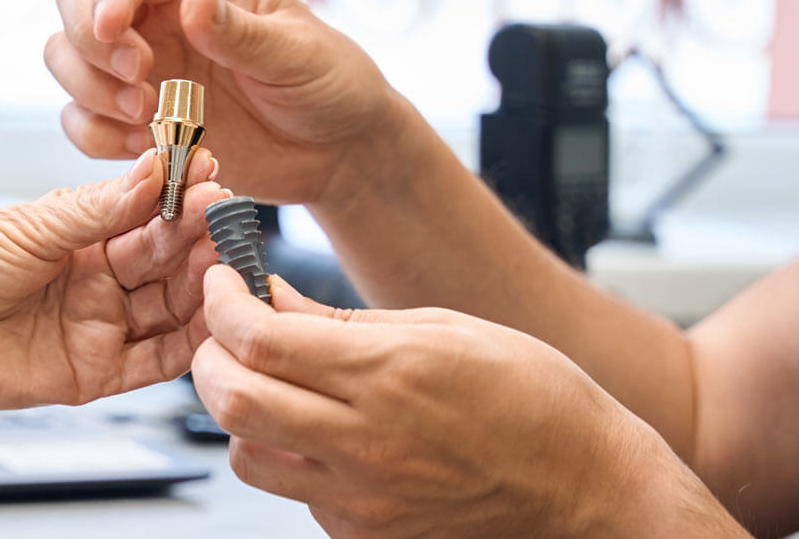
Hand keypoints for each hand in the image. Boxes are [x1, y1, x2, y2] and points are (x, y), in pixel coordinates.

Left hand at [0, 149, 225, 411]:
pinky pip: (153, 363)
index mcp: (80, 235)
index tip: (210, 176)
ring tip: (228, 266)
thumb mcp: (29, 227)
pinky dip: (188, 347)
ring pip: (169, 309)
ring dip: (202, 289)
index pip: (146, 214)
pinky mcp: (94, 374)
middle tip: (227, 219)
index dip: (179, 197)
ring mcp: (98, 327)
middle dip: (197, 239)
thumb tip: (154, 171)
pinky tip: (214, 324)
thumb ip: (98, 209)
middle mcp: (96, 280)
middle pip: (165, 261)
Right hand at [48, 0, 415, 204]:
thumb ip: (241, 31)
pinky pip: (83, 123)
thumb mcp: (297, 54)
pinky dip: (99, 138)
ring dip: (89, 92)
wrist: (336, 152)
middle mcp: (158, 19)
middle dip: (88, 43)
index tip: (113, 28)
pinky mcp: (137, 123)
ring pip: (67, 62)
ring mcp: (142, 71)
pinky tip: (147, 149)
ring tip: (146, 119)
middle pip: (75, 4)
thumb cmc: (329, 85)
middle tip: (137, 81)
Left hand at [190, 266, 747, 537]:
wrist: (588, 488)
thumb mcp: (444, 329)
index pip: (258, 340)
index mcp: (389, 374)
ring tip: (274, 386)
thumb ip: (343, 322)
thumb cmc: (536, 401)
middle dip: (209, 358)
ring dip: (242, 415)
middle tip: (224, 334)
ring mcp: (364, 499)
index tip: (221, 284)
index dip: (221, 305)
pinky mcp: (365, 536)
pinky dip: (291, 458)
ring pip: (248, 457)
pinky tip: (327, 434)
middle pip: (231, 402)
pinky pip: (294, 494)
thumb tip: (270, 299)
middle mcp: (368, 443)